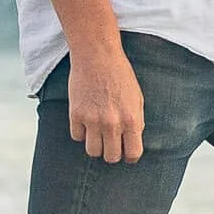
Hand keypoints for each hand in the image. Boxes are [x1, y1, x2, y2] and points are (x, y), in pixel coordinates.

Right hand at [68, 42, 145, 160]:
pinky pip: (77, 137)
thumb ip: (136, 122)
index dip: (130, 156)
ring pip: (92, 151)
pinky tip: (86, 121)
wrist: (97, 55)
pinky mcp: (76, 114)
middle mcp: (112, 123)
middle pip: (111, 157)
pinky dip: (81, 132)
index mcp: (131, 119)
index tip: (126, 152)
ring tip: (98, 133)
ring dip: (96, 145)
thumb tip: (132, 141)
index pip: (132, 154)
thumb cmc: (120, 75)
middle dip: (112, 153)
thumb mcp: (137, 98)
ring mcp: (92, 120)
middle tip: (111, 143)